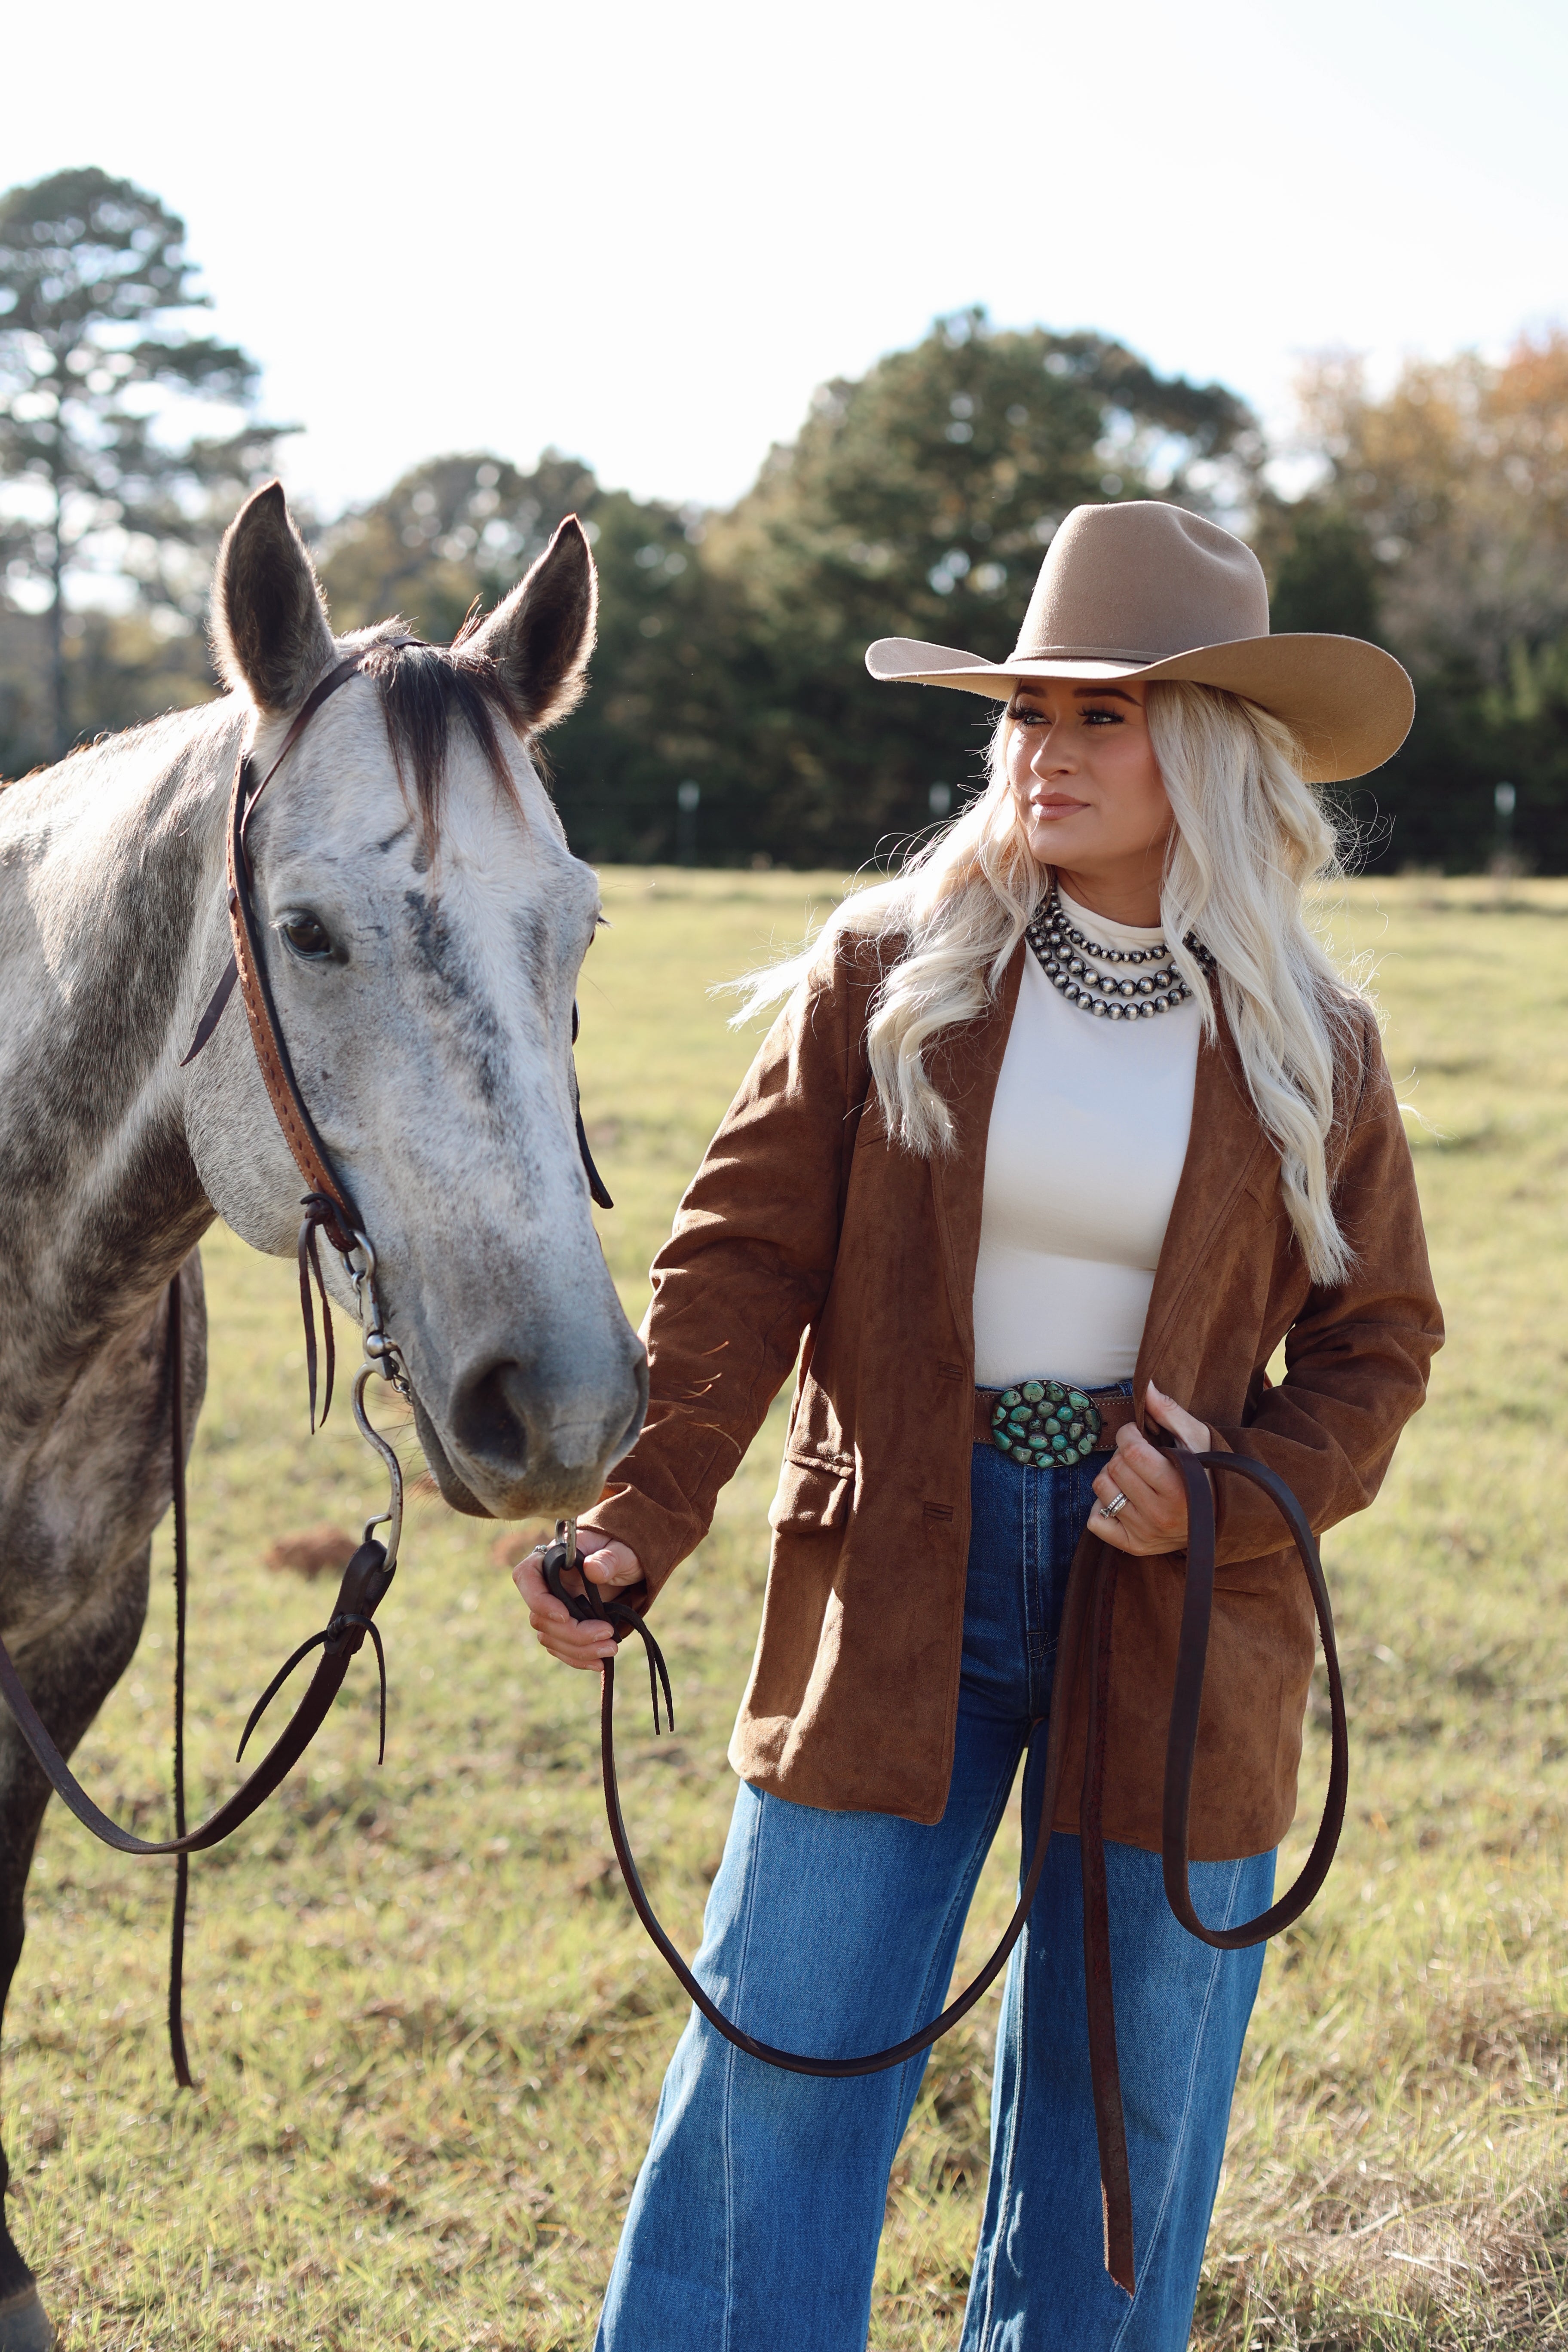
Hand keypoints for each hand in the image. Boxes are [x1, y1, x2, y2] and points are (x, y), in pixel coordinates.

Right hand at [511, 1535, 645, 1669]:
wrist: (626, 1566)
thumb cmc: (621, 1550)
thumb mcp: (622, 1551)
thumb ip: (609, 1558)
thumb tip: (592, 1570)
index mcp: (552, 1558)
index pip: (526, 1577)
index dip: (539, 1600)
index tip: (565, 1615)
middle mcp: (545, 1585)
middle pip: (540, 1617)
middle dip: (572, 1633)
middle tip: (607, 1633)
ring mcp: (552, 1608)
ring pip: (549, 1637)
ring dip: (578, 1649)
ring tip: (611, 1649)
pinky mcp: (563, 1626)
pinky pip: (561, 1648)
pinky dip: (578, 1658)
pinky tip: (599, 1662)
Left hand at [1088, 1382, 1211, 1555]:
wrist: (1219, 1517)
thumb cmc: (1207, 1471)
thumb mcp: (1197, 1438)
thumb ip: (1169, 1412)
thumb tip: (1146, 1387)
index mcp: (1180, 1488)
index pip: (1132, 1452)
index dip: (1129, 1435)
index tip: (1139, 1436)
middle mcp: (1162, 1515)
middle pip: (1115, 1468)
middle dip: (1122, 1454)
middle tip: (1139, 1457)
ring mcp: (1146, 1533)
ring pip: (1102, 1490)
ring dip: (1111, 1476)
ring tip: (1133, 1476)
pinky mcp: (1134, 1546)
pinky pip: (1096, 1521)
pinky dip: (1103, 1507)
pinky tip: (1125, 1500)